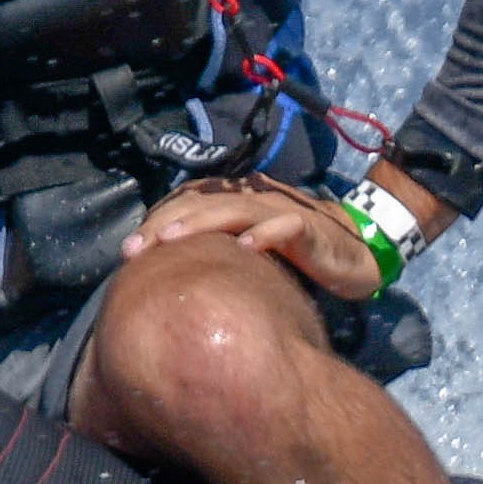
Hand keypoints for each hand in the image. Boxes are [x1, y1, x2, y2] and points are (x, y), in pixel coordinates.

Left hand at [128, 171, 432, 305]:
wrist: (353, 254)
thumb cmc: (293, 259)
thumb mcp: (248, 255)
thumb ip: (216, 256)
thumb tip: (169, 283)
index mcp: (234, 204)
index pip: (188, 204)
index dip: (157, 221)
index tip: (129, 250)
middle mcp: (253, 200)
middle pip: (202, 204)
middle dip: (166, 223)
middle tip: (136, 248)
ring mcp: (280, 211)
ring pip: (235, 209)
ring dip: (201, 222)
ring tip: (171, 239)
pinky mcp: (306, 228)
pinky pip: (284, 228)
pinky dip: (264, 236)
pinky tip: (245, 249)